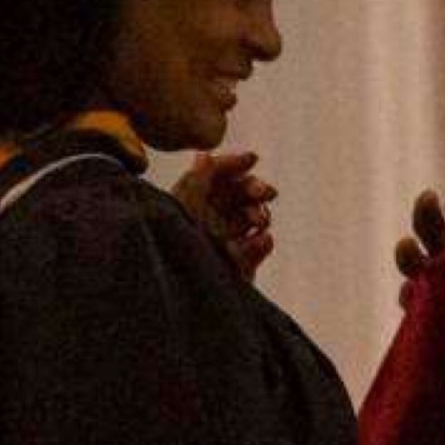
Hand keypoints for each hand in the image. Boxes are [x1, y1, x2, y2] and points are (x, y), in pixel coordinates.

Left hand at [173, 149, 277, 276]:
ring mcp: (226, 241)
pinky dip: (262, 243)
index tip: (252, 159)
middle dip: (255, 189)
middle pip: (239, 195)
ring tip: (259, 222)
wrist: (185, 290)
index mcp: (193, 203)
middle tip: (266, 192)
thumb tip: (204, 154)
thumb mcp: (185, 206)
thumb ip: (197, 179)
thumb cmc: (178, 243)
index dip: (233, 164)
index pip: (216, 177)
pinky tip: (262, 240)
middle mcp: (209, 219)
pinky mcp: (240, 265)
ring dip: (260, 214)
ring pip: (252, 218)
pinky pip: (258, 247)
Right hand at [394, 183, 444, 304]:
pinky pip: (410, 298)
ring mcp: (436, 280)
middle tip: (430, 198)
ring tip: (408, 245)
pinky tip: (412, 293)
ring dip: (407, 249)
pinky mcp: (427, 307)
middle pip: (430, 226)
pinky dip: (408, 294)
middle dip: (427, 210)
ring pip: (412, 258)